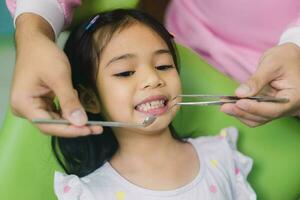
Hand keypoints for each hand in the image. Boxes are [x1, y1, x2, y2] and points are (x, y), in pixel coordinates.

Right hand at [11, 13, 102, 136]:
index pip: (48, 125)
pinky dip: (69, 111)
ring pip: (56, 120)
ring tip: (93, 121)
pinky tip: (79, 106)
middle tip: (97, 128)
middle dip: (75, 126)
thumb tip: (80, 122)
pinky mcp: (39, 102)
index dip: (70, 130)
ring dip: (74, 120)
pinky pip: (56, 112)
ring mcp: (31, 106)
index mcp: (23, 103)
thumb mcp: (59, 77)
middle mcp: (24, 108)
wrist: (35, 41)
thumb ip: (69, 101)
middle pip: (52, 125)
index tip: (89, 130)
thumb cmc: (44, 55)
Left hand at [221, 43, 299, 126]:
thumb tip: (240, 94)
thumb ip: (256, 80)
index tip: (238, 103)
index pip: (273, 109)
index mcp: (294, 97)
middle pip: (263, 117)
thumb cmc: (286, 58)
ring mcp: (278, 109)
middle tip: (224, 106)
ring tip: (224, 105)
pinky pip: (255, 113)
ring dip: (240, 113)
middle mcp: (288, 107)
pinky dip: (242, 110)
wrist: (292, 58)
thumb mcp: (272, 64)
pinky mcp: (270, 107)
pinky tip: (230, 103)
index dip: (254, 108)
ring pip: (258, 118)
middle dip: (242, 112)